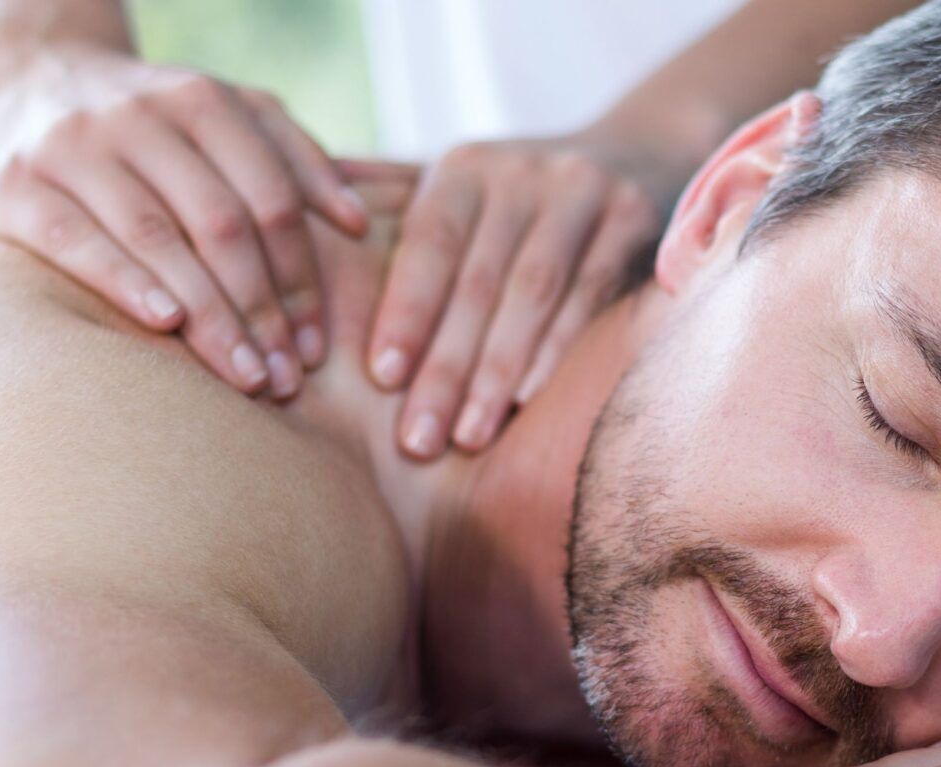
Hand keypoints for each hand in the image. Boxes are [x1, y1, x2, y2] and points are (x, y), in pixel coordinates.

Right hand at [0, 46, 367, 397]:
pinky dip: (123, 281)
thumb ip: (293, 159)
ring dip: (208, 315)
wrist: (32, 76)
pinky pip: (73, 238)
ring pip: (155, 236)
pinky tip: (165, 323)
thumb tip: (358, 222)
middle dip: (260, 309)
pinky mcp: (11, 181)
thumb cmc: (152, 120)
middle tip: (283, 380)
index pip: (269, 199)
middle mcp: (137, 117)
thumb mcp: (227, 115)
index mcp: (200, 101)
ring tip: (243, 375)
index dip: (299, 278)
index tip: (316, 348)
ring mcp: (71, 145)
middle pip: (220, 223)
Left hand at [356, 134, 667, 457]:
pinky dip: (557, 350)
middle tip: (417, 441)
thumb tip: (301, 218)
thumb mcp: (461, 186)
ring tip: (467, 436)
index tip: (382, 378)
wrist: (638, 151)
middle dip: (445, 366)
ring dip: (497, 372)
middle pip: (479, 280)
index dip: (406, 310)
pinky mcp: (634, 219)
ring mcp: (583, 191)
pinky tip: (528, 401)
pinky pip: (590, 296)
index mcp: (465, 167)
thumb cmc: (521, 197)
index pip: (428, 242)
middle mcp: (522, 171)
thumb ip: (389, 202)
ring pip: (533, 293)